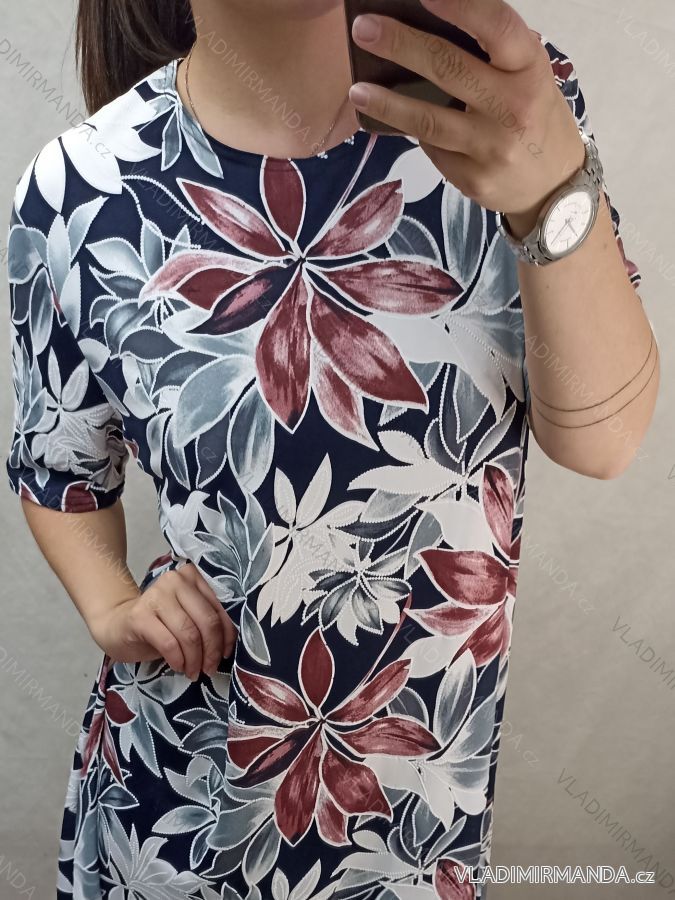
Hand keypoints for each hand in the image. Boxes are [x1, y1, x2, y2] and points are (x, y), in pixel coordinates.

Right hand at [88, 562, 237, 680]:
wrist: (117, 625)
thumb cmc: (160, 624)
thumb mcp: (189, 617)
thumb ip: (209, 619)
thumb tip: (231, 642)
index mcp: (193, 576)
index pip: (221, 606)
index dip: (228, 633)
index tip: (226, 653)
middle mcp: (176, 580)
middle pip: (207, 620)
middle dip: (212, 650)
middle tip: (210, 668)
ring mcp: (156, 595)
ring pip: (189, 633)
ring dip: (195, 659)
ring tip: (194, 671)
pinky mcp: (140, 615)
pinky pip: (169, 643)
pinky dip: (178, 660)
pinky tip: (179, 667)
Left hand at [349, 0, 586, 237]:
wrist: (554, 188)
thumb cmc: (534, 116)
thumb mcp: (528, 76)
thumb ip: (490, 54)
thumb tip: (426, 25)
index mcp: (530, 68)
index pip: (495, 27)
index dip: (458, 5)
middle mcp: (512, 106)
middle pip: (449, 68)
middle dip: (401, 45)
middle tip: (364, 29)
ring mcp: (491, 147)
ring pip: (428, 120)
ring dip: (386, 103)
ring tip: (357, 90)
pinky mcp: (473, 178)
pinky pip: (432, 148)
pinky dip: (412, 131)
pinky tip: (394, 120)